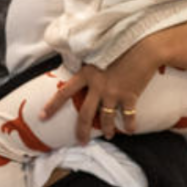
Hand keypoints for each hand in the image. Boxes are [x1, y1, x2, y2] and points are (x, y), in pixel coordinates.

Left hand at [41, 39, 162, 142]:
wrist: (143, 46)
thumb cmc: (121, 45)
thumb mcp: (98, 53)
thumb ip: (88, 65)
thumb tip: (81, 71)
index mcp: (86, 74)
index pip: (64, 93)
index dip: (52, 106)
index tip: (42, 117)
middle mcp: (98, 86)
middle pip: (85, 115)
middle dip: (82, 131)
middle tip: (81, 141)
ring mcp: (114, 92)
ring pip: (106, 119)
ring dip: (107, 130)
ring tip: (108, 135)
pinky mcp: (130, 96)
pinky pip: (128, 116)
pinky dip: (130, 125)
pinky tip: (130, 130)